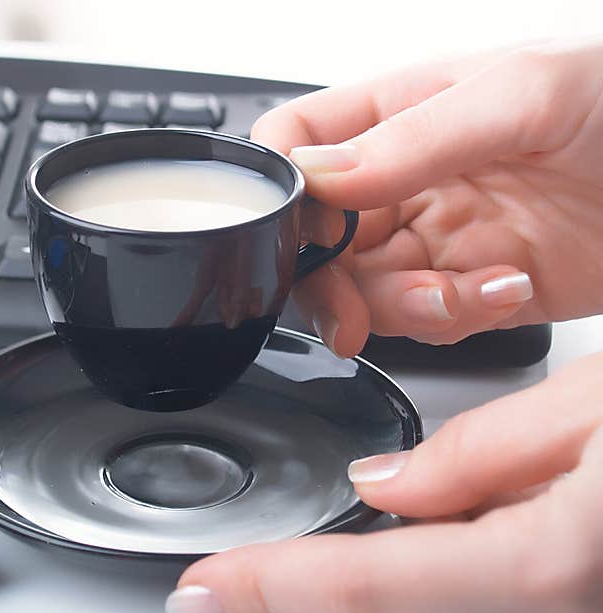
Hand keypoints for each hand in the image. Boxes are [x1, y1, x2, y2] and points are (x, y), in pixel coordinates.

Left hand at [166, 353, 602, 612]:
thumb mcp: (595, 408)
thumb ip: (477, 450)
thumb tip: (385, 483)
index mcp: (549, 562)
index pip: (363, 582)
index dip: (270, 584)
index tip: (205, 589)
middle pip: (424, 576)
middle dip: (435, 517)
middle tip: (525, 453)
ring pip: (471, 587)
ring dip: (489, 531)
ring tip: (575, 477)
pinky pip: (520, 603)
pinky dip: (523, 552)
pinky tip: (584, 511)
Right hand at [251, 39, 602, 355]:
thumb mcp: (526, 95)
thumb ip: (413, 137)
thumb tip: (318, 176)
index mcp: (403, 111)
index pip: (299, 146)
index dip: (283, 195)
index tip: (307, 235)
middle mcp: (410, 176)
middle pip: (320, 239)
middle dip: (333, 283)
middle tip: (355, 310)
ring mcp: (441, 234)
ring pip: (367, 290)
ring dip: (404, 308)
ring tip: (462, 291)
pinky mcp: (475, 285)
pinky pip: (427, 321)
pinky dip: (455, 320)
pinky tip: (507, 289)